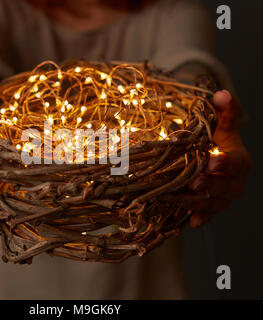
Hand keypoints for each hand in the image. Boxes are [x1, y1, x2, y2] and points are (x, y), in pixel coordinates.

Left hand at [181, 90, 251, 227]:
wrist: (212, 158)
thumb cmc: (216, 140)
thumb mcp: (221, 125)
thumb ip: (224, 111)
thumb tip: (222, 93)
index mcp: (240, 160)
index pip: (238, 163)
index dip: (226, 163)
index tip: (212, 161)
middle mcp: (235, 182)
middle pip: (227, 187)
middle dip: (211, 185)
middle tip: (194, 182)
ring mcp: (223, 198)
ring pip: (214, 203)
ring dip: (197, 202)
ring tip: (179, 199)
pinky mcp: (210, 207)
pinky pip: (206, 215)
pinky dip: (199, 218)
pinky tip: (191, 222)